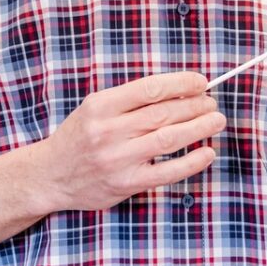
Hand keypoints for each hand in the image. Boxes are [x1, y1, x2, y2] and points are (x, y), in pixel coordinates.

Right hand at [38, 71, 223, 213]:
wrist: (50, 175)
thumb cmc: (79, 137)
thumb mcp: (94, 108)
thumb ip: (129, 100)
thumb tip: (177, 90)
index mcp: (101, 105)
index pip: (150, 88)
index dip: (181, 83)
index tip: (201, 82)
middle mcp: (108, 130)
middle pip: (163, 112)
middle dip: (195, 105)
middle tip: (213, 102)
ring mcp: (118, 158)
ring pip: (169, 138)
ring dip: (199, 128)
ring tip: (216, 120)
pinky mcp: (126, 183)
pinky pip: (167, 171)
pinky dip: (192, 162)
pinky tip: (207, 153)